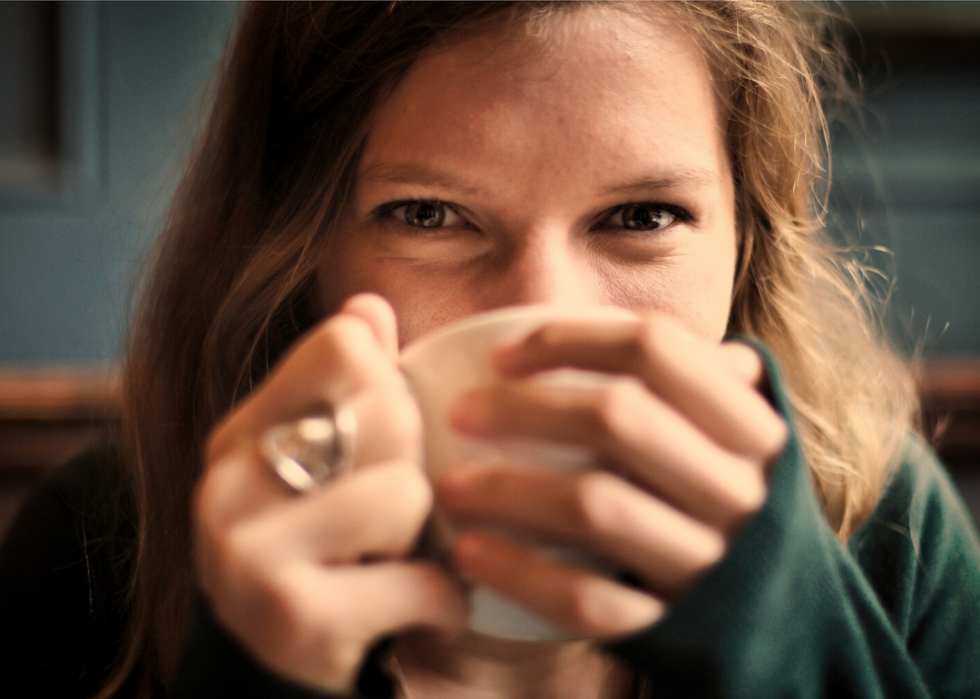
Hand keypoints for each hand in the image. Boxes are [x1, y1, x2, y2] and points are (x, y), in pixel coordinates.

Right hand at [194, 294, 466, 692]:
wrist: (268, 679)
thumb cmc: (316, 560)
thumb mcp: (319, 469)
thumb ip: (343, 388)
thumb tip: (370, 305)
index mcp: (240, 433)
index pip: (345, 345)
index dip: (391, 388)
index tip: (382, 442)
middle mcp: (229, 483)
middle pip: (387, 411)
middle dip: (414, 468)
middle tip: (392, 518)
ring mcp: (249, 552)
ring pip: (406, 492)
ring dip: (428, 541)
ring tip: (395, 564)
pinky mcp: (292, 617)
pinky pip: (421, 580)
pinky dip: (442, 603)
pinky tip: (417, 612)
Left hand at [437, 313, 786, 638]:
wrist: (781, 626)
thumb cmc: (727, 507)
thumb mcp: (735, 441)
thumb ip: (693, 382)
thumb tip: (609, 321)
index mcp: (751, 428)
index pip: (656, 348)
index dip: (570, 338)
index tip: (503, 355)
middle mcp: (739, 489)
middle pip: (617, 418)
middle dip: (523, 408)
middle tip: (459, 413)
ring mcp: (709, 562)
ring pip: (595, 507)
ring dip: (508, 490)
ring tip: (450, 486)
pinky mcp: (673, 625)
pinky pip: (587, 599)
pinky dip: (521, 573)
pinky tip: (471, 553)